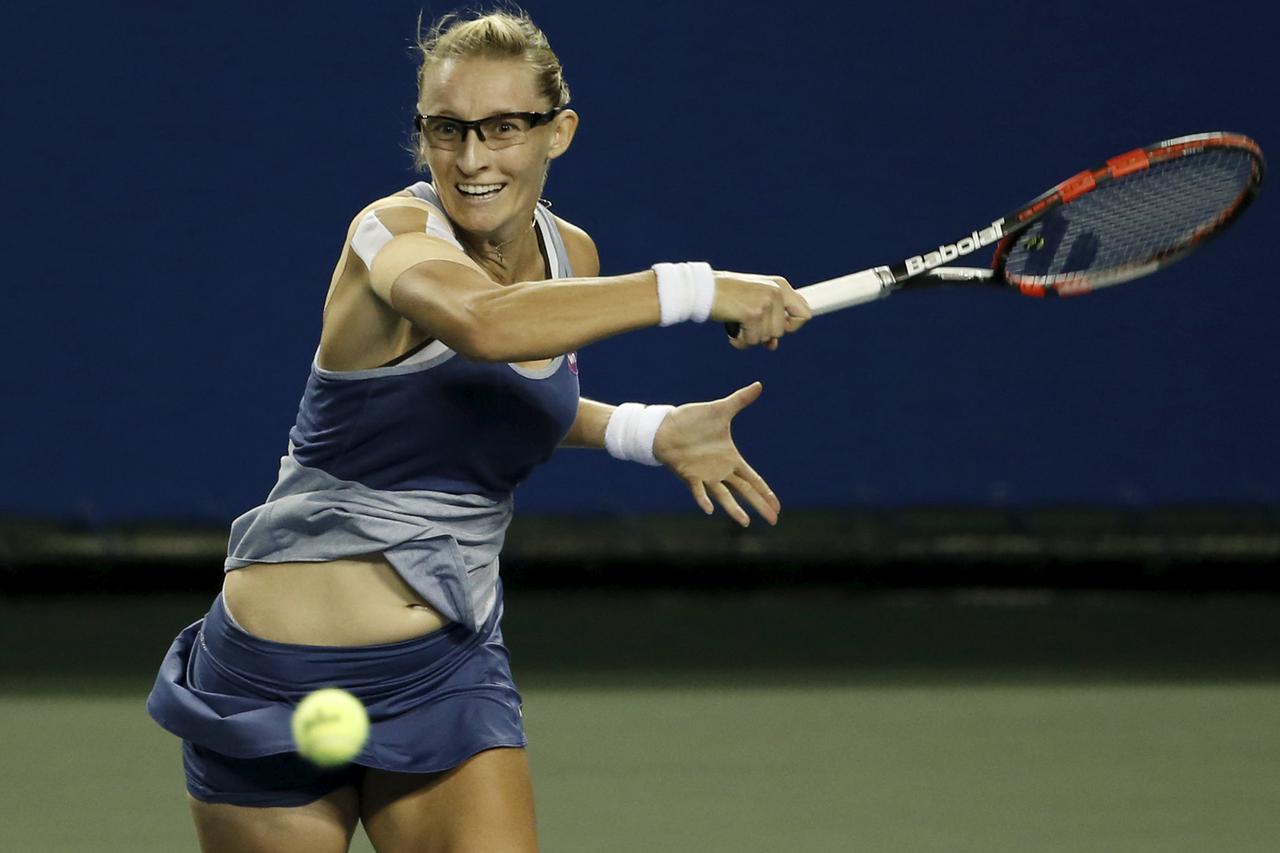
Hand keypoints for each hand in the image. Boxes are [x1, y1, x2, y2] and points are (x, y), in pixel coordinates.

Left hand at [652, 382, 779, 525]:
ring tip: (746, 522)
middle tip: (774, 520)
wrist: (665, 426)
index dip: (766, 491)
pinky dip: (703, 499)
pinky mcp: (689, 475)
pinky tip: (710, 510)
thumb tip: (758, 385)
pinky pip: (698, 490)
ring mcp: (705, 475)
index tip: (777, 506)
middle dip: (759, 505)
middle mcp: (720, 471)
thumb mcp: (721, 409)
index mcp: (730, 458)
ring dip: (734, 509)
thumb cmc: (692, 420)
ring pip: (724, 496)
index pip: (753, 478)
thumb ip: (740, 400)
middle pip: (745, 491)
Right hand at [710, 271, 811, 349]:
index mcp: (780, 286)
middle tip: (747, 327)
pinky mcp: (753, 313)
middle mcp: (776, 292)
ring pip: (767, 337)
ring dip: (749, 338)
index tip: (777, 330)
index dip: (792, 326)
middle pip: (783, 331)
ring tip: (736, 325)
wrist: (703, 290)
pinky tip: (731, 332)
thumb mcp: (752, 302)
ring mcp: (766, 302)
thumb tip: (773, 345)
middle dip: (764, 335)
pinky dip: (740, 341)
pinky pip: (752, 341)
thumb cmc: (725, 296)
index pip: (804, 313)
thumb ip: (767, 320)